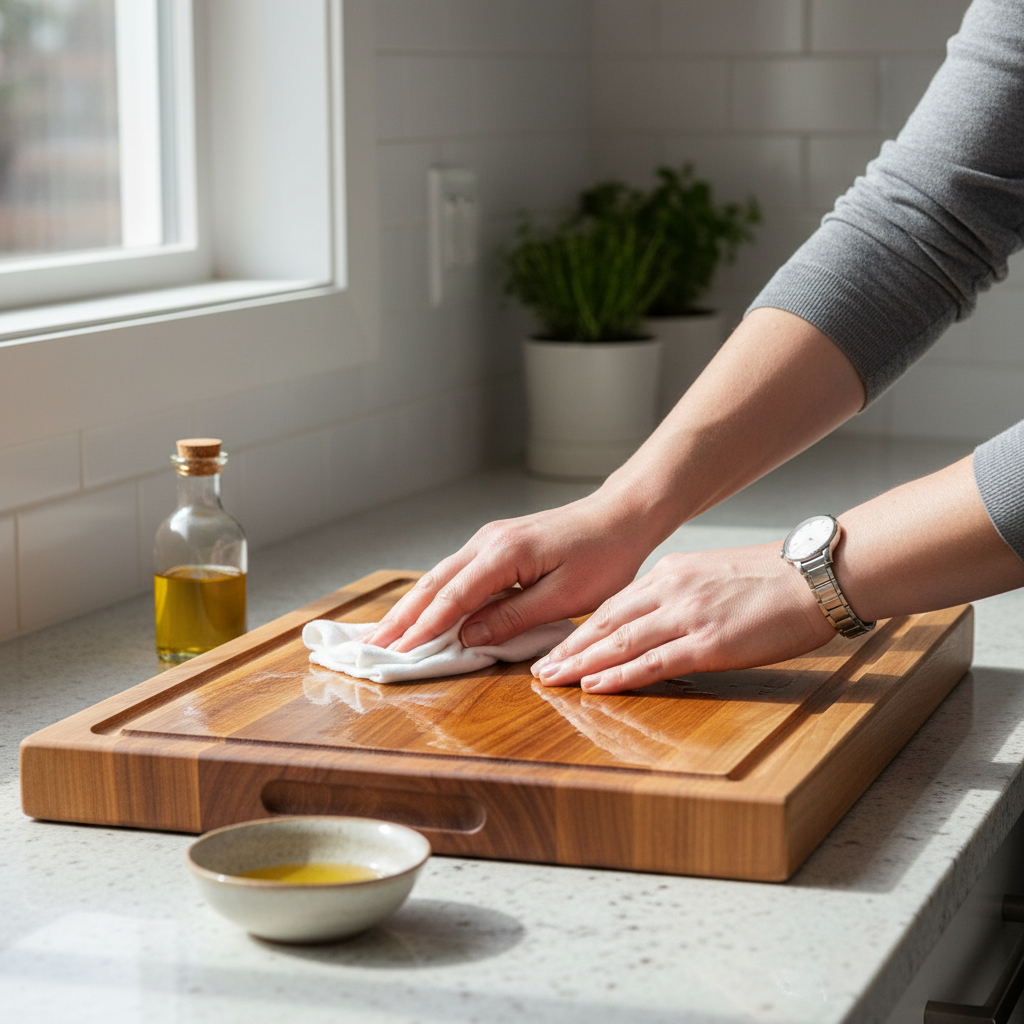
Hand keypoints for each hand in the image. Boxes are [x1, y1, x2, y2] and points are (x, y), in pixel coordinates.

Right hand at [362, 493, 659, 652]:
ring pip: (440, 577)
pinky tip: (420, 610)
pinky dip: (432, 594)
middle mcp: (488, 542)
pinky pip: (455, 573)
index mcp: (504, 554)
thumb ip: (514, 617)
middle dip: (401, 618)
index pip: (453, 597)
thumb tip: (470, 637)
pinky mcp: (495, 546)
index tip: (398, 654)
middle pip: (434, 584)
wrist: (619, 517)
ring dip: (411, 606)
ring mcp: (489, 540)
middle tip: (372, 646)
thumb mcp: (564, 596)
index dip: (424, 629)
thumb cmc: (602, 556)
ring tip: (384, 633)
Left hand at [531, 542, 836, 692]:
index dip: (580, 630)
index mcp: (671, 573)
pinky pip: (653, 662)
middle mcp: (671, 590)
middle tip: (538, 669)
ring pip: (619, 642)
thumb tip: (657, 620)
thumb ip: (681, 594)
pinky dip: (619, 675)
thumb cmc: (772, 580)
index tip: (558, 647)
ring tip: (552, 681)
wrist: (815, 576)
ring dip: (581, 664)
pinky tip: (595, 687)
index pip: (613, 606)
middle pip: (605, 623)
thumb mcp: (714, 575)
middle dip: (569, 649)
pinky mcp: (709, 642)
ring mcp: (688, 616)